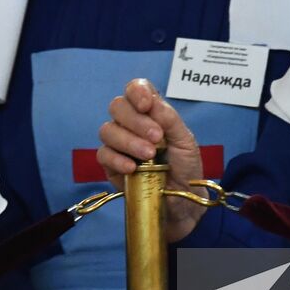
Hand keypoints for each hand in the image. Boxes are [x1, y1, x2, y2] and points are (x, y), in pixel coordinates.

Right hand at [98, 78, 206, 241]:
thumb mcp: (186, 141)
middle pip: (117, 106)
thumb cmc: (186, 167)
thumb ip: (170, 119)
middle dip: (136, 120)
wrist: (184, 201)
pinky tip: (133, 168)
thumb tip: (152, 102)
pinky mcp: (110, 165)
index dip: (137, 91)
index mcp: (150, 112)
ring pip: (107, 130)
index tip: (147, 105)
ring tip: (149, 155)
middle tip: (156, 137)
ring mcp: (119, 144)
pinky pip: (103, 155)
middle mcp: (131, 124)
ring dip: (129, 141)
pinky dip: (118, 159)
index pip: (135, 89)